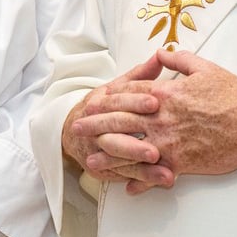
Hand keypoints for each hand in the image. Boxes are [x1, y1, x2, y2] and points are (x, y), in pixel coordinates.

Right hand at [62, 55, 172, 190]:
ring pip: (118, 157)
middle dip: (135, 141)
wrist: (72, 131)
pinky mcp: (103, 168)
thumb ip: (140, 76)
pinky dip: (142, 179)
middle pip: (114, 132)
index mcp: (100, 102)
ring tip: (163, 170)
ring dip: (141, 166)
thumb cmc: (103, 108)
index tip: (155, 102)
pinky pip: (122, 174)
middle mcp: (96, 126)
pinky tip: (160, 180)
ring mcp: (98, 148)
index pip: (116, 100)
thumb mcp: (117, 88)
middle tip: (157, 147)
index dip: (135, 101)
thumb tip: (161, 56)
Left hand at [76, 49, 236, 193]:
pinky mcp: (182, 163)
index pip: (127, 95)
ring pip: (131, 150)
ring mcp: (170, 142)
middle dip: (96, 126)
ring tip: (92, 164)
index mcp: (165, 94)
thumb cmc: (234, 95)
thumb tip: (160, 53)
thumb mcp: (205, 68)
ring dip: (109, 158)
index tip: (91, 103)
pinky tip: (129, 189)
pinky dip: (142, 183)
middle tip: (78, 131)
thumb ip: (179, 60)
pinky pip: (156, 175)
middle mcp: (162, 118)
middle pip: (121, 122)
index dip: (106, 99)